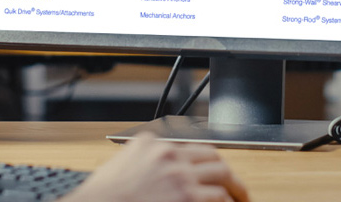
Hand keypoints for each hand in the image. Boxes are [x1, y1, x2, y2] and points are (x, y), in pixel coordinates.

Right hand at [60, 132, 250, 201]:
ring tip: (240, 199)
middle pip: (213, 157)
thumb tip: (154, 166)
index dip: (206, 160)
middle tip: (234, 185)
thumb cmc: (100, 197)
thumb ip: (141, 159)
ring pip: (222, 176)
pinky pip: (219, 199)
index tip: (212, 169)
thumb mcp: (118, 165)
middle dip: (227, 172)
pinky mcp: (188, 198)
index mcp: (151, 145)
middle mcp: (169, 156)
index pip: (190, 146)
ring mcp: (180, 177)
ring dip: (234, 190)